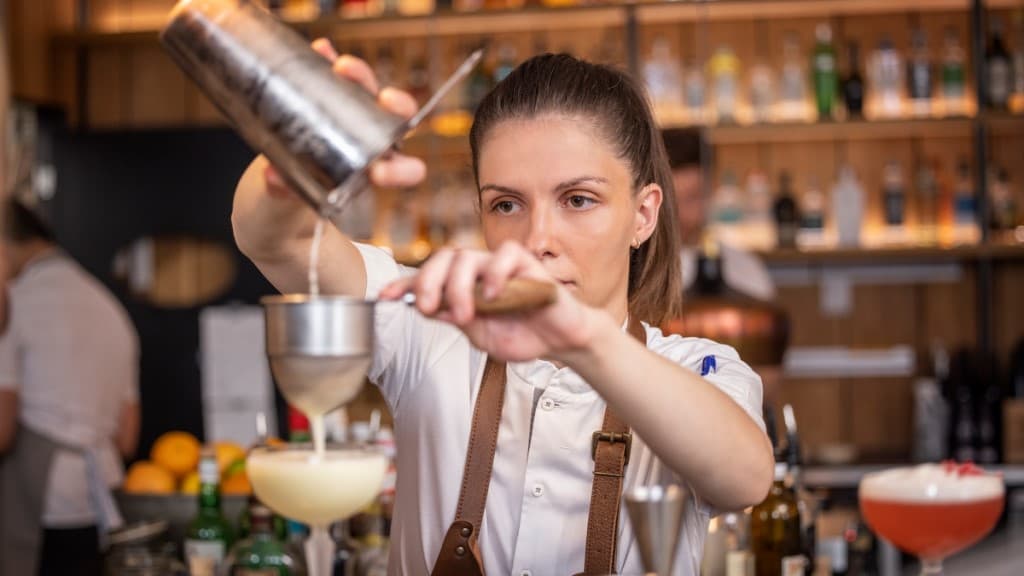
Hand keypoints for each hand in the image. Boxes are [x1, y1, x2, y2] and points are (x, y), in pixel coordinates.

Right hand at [262, 38, 425, 197]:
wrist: (280, 168)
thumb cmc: (296, 186)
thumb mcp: (290, 193)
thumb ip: (286, 189)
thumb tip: (274, 177)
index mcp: (371, 171)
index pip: (403, 169)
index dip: (403, 169)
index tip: (380, 173)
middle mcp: (370, 138)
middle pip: (394, 118)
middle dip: (396, 104)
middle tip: (383, 99)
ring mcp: (352, 109)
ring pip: (367, 88)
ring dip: (360, 75)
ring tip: (341, 68)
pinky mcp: (330, 88)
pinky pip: (335, 70)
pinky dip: (329, 59)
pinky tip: (322, 50)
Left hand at [378, 242, 604, 363]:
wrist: (560, 340)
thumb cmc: (522, 334)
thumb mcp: (480, 336)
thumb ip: (455, 320)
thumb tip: (426, 309)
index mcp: (462, 287)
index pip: (429, 277)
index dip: (405, 285)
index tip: (386, 297)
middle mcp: (478, 271)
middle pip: (443, 258)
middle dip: (428, 282)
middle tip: (429, 308)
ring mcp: (500, 265)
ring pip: (468, 257)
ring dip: (459, 286)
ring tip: (466, 315)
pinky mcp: (526, 263)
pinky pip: (504, 255)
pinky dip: (494, 274)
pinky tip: (492, 295)